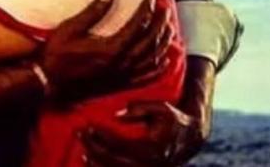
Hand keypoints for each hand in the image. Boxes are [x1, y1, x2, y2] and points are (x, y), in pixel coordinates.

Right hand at [38, 0, 171, 100]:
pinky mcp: (120, 85)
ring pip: (152, 60)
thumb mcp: (70, 28)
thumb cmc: (56, 54)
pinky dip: (158, 67)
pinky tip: (163, 59)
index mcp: (110, 49)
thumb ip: (93, 11)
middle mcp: (121, 64)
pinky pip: (146, 77)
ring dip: (163, 43)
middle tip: (165, 10)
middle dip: (160, 24)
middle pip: (149, 42)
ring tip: (169, 29)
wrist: (47, 82)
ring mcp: (122, 77)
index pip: (137, 26)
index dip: (145, 11)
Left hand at [81, 100, 207, 166]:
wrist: (189, 139)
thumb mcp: (162, 108)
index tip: (88, 126)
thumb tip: (116, 114)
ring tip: (83, 152)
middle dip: (94, 149)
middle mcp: (150, 166)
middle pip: (114, 161)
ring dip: (97, 164)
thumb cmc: (173, 119)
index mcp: (153, 150)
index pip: (120, 146)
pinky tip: (93, 162)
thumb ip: (140, 108)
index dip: (101, 137)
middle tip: (80, 134)